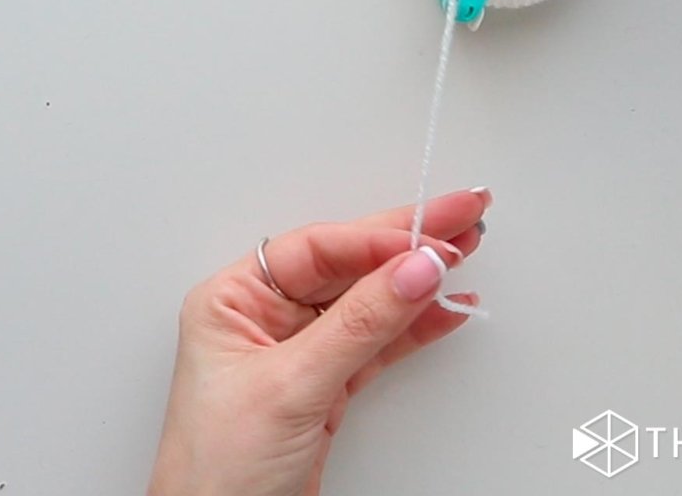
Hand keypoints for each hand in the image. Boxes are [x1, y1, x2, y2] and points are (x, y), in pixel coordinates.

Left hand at [147, 188, 490, 495]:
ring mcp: (298, 351)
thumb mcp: (290, 387)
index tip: (430, 242)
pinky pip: (379, 341)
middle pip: (350, 263)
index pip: (320, 249)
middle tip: (463, 211)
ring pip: (371, 299)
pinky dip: (417, 326)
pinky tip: (448, 307)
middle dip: (410, 239)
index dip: (379, 240)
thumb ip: (359, 324)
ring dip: (421, 279)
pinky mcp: (325, 385)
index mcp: (235, 299)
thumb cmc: (213, 475)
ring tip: (468, 249)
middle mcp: (265, 316)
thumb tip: (412, 270)